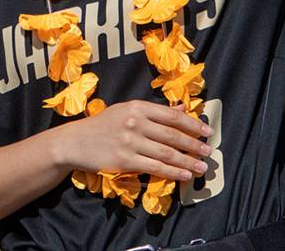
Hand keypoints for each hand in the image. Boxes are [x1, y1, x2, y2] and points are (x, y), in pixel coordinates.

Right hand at [55, 100, 212, 181]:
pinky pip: (154, 168)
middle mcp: (136, 123)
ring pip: (166, 153)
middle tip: (208, 152)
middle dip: (194, 145)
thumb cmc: (103, 125)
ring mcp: (130, 142)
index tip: (207, 132)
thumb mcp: (127, 110)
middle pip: (173, 135)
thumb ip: (155, 111)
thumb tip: (182, 109)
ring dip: (187, 162)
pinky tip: (184, 175)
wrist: (75, 141)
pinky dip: (172, 172)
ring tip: (201, 168)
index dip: (193, 124)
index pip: (172, 116)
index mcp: (138, 107)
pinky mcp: (125, 161)